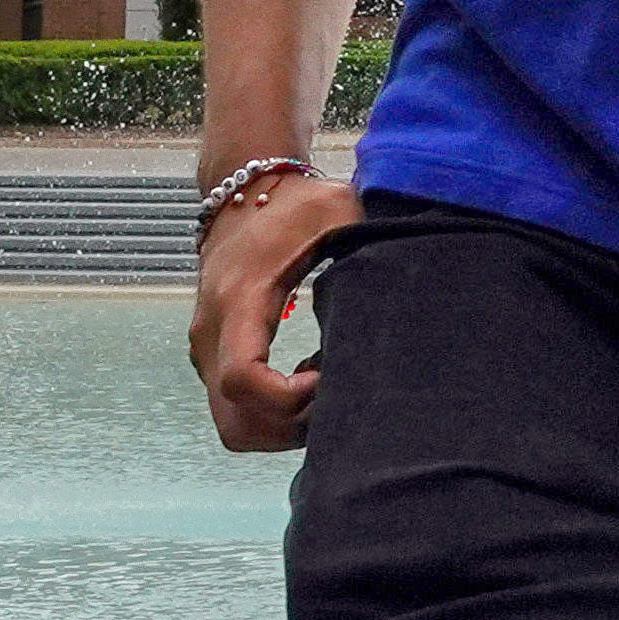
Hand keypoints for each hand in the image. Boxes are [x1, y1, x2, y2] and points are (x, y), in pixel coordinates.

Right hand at [189, 172, 363, 452]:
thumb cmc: (295, 203)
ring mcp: (208, 351)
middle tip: (336, 394)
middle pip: (237, 423)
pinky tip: (312, 377)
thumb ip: (366, 239)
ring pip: (236, 426)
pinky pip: (237, 410)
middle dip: (290, 427)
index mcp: (238, 301)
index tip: (326, 374)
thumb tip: (410, 275)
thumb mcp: (336, 208)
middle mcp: (212, 334)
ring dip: (284, 425)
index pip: (242, 379)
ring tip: (327, 384)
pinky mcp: (216, 357)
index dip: (288, 398)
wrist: (243, 192)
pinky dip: (274, 413)